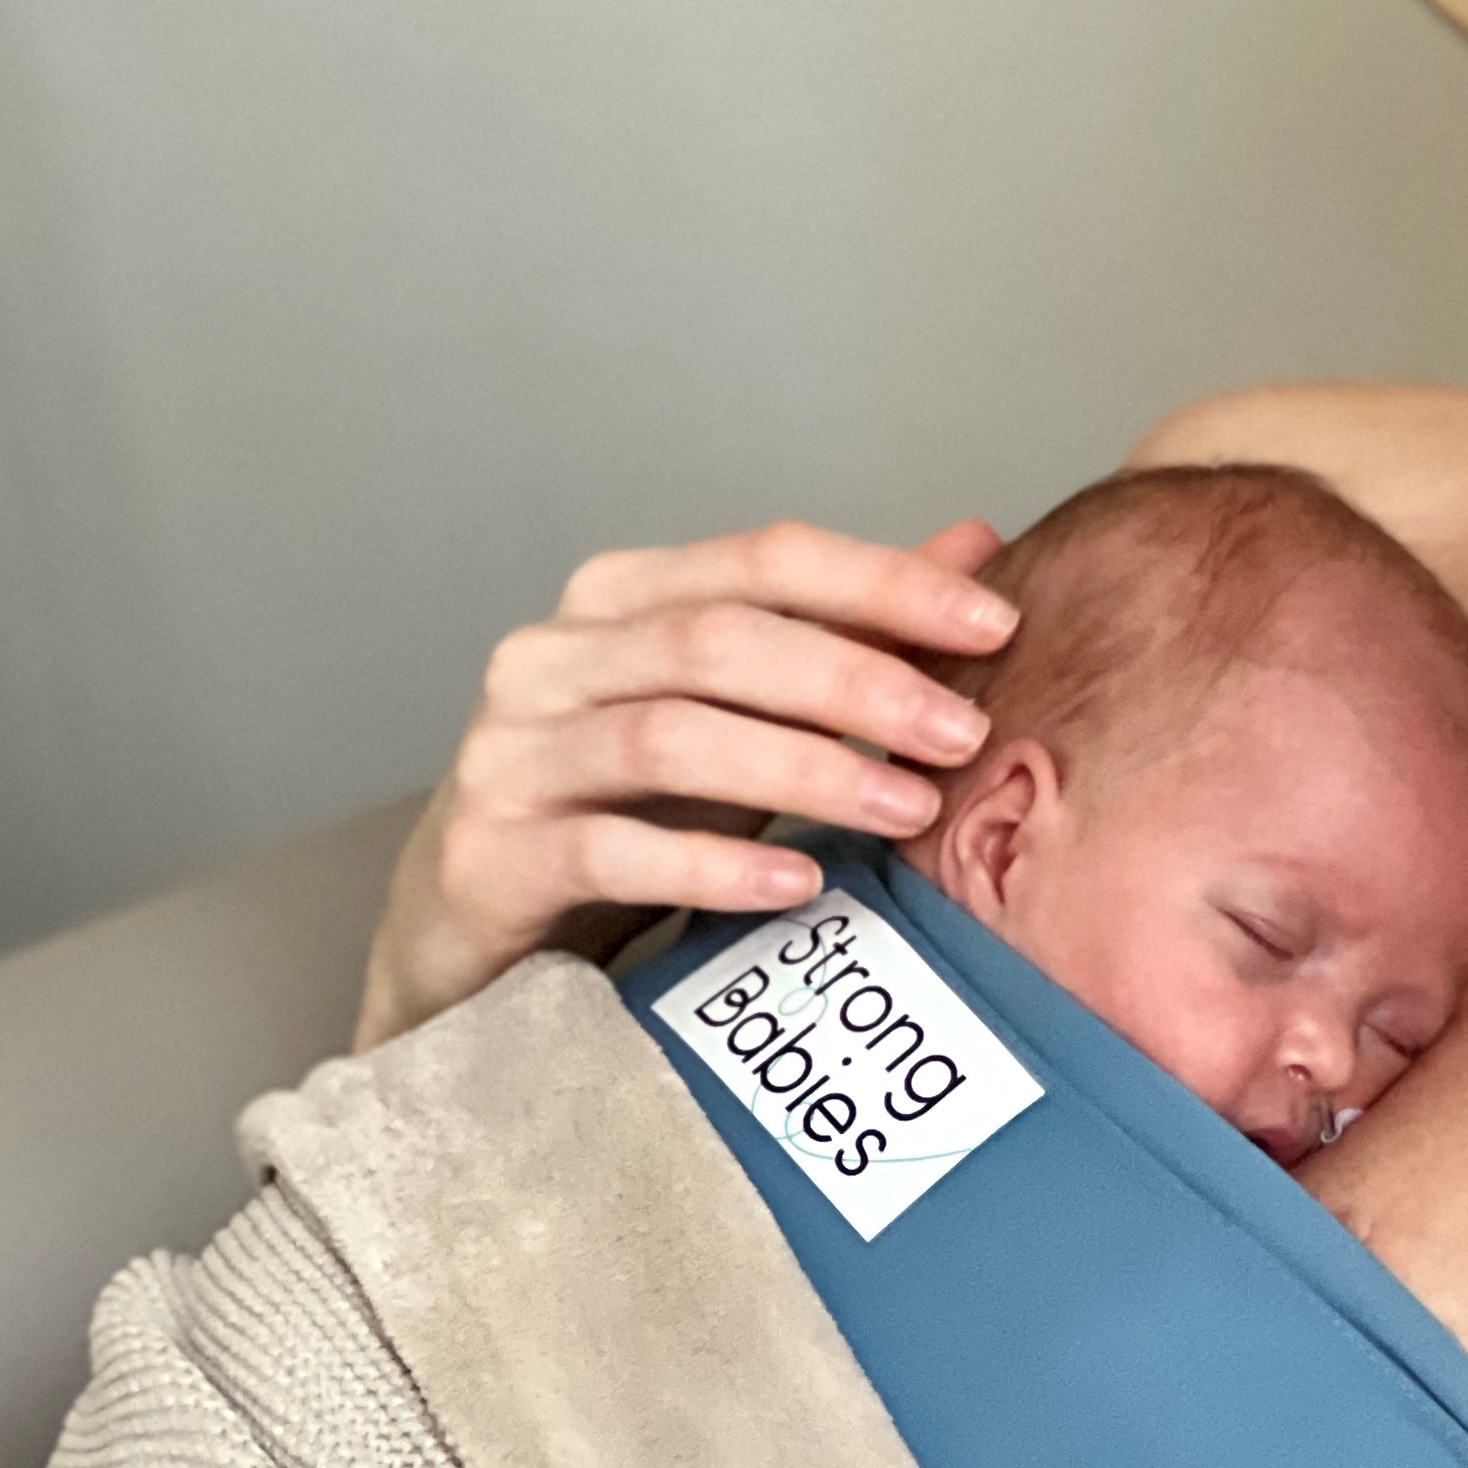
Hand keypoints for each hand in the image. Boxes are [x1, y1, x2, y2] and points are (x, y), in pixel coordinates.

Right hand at [356, 516, 1014, 1047]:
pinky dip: (713, 865)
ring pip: (669, 737)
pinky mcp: (489, 854)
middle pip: (719, 640)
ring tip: (908, 809)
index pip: (764, 557)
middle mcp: (552, 657)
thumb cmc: (626, 803)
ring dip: (806, 772)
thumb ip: (848, 627)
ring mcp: (509, 753)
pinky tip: (798, 887)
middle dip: (857, 683)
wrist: (471, 922)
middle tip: (963, 734)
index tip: (996, 622)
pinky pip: (611, 851)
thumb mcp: (742, 708)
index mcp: (619, 598)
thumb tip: (975, 545)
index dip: (883, 583)